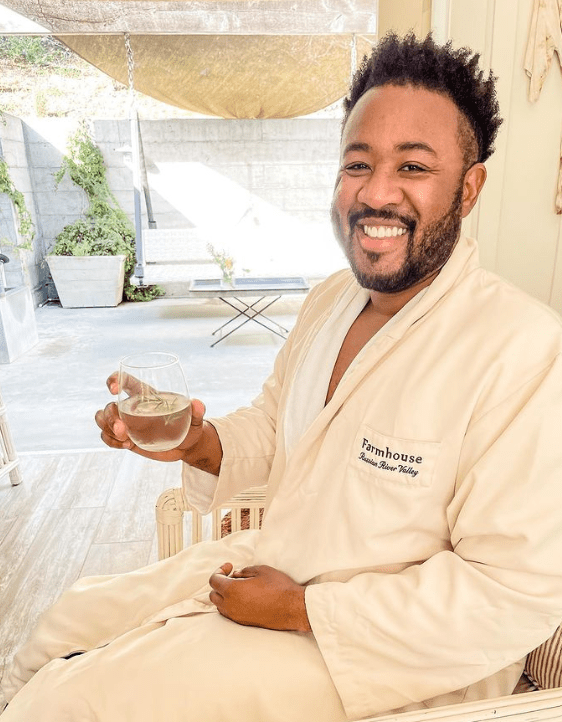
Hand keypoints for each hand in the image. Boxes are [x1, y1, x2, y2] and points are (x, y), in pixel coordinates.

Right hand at [94, 371, 212, 465]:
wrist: (185, 446)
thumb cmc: (190, 426)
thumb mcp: (195, 420)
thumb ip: (196, 411)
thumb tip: (197, 404)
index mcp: (146, 395)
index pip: (125, 380)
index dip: (114, 379)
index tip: (113, 388)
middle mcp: (132, 407)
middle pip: (110, 405)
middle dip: (110, 417)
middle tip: (123, 431)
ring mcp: (126, 422)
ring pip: (102, 419)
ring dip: (107, 428)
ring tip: (125, 440)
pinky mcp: (124, 438)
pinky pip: (106, 436)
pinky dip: (111, 441)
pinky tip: (126, 445)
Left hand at [209, 562, 310, 631]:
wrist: (292, 608)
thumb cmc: (278, 587)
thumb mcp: (261, 570)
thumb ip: (244, 571)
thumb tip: (235, 575)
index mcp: (232, 591)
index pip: (214, 581)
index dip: (219, 570)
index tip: (230, 566)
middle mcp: (230, 606)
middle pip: (213, 595)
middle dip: (220, 584)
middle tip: (232, 576)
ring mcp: (237, 616)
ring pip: (220, 606)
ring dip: (224, 595)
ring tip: (238, 587)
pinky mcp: (244, 623)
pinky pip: (229, 613)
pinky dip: (230, 605)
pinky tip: (243, 598)